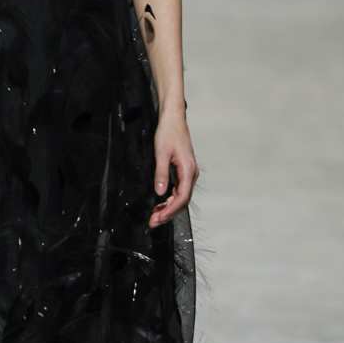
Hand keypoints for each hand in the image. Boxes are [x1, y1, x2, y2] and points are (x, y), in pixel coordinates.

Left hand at [149, 109, 197, 227]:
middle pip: (182, 201)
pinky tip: (160, 205)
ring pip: (180, 197)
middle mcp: (191, 174)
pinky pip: (178, 191)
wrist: (173, 120)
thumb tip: (160, 192)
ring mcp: (188, 174)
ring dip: (168, 208)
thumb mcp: (161, 153)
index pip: (182, 197)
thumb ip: (161, 173)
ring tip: (154, 217)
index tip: (158, 218)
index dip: (170, 210)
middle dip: (168, 213)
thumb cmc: (168, 133)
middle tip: (153, 222)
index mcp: (188, 170)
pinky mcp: (183, 172)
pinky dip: (169, 200)